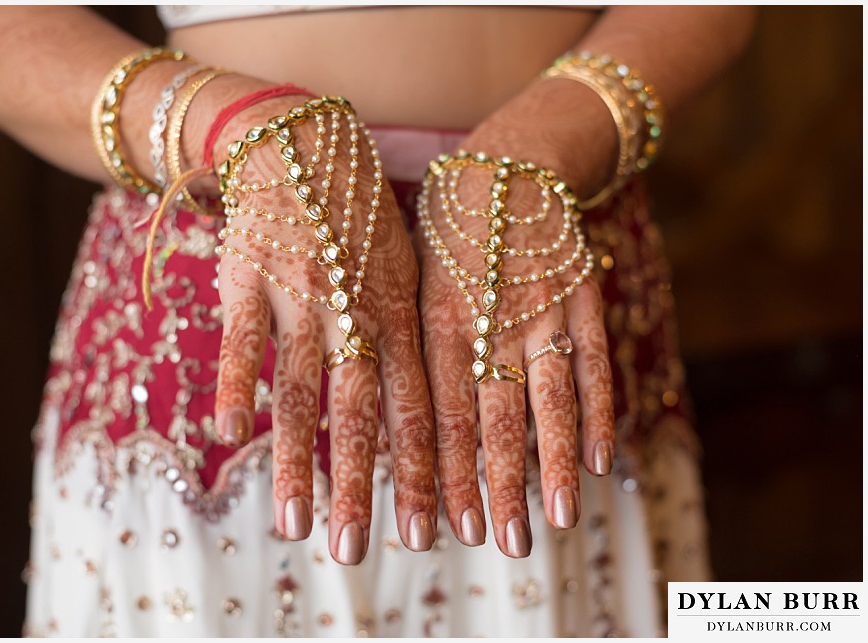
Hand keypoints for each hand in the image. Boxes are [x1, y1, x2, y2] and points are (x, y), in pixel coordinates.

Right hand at [209, 92, 436, 564]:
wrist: (303, 139)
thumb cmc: (357, 214)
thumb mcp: (401, 267)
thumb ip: (407, 335)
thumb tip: (421, 412)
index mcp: (403, 312)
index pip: (423, 406)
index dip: (431, 471)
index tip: (438, 530)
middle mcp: (359, 309)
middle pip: (365, 413)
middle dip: (366, 488)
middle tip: (360, 553)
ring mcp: (305, 292)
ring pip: (305, 388)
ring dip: (299, 461)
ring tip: (297, 523)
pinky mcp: (251, 274)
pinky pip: (244, 335)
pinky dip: (239, 381)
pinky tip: (231, 431)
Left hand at [415, 127, 614, 556]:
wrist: (507, 160)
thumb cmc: (444, 228)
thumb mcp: (408, 278)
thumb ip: (408, 345)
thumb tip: (384, 419)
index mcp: (437, 319)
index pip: (439, 413)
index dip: (444, 474)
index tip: (445, 529)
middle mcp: (489, 320)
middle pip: (494, 417)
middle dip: (496, 486)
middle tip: (500, 543)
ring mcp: (541, 309)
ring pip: (547, 400)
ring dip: (550, 464)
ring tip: (554, 521)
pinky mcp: (581, 298)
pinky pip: (590, 363)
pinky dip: (596, 413)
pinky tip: (598, 460)